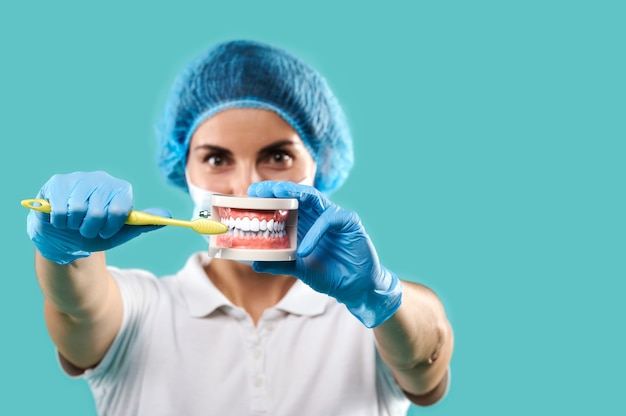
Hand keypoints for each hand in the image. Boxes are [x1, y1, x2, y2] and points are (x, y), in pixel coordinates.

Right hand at [26, 171, 169, 264]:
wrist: (67, 236)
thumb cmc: (96, 232)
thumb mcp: (121, 232)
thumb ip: (143, 223)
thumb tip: (167, 216)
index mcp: (120, 189)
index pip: (120, 210)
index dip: (110, 226)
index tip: (105, 231)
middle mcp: (102, 179)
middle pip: (98, 211)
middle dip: (91, 229)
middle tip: (87, 229)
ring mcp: (79, 178)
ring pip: (77, 209)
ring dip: (74, 225)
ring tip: (74, 223)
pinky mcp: (58, 182)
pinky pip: (59, 207)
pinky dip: (60, 221)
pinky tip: (62, 218)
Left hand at [248, 181, 401, 327]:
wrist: (355, 286)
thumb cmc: (329, 273)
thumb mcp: (299, 269)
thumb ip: (280, 263)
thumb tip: (255, 262)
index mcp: (304, 222)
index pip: (285, 202)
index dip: (269, 197)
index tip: (250, 195)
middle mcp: (317, 214)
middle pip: (296, 194)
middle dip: (277, 189)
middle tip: (259, 190)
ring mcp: (333, 216)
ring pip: (314, 197)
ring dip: (295, 194)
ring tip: (277, 196)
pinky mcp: (348, 222)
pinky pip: (329, 220)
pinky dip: (315, 232)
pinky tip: (303, 250)